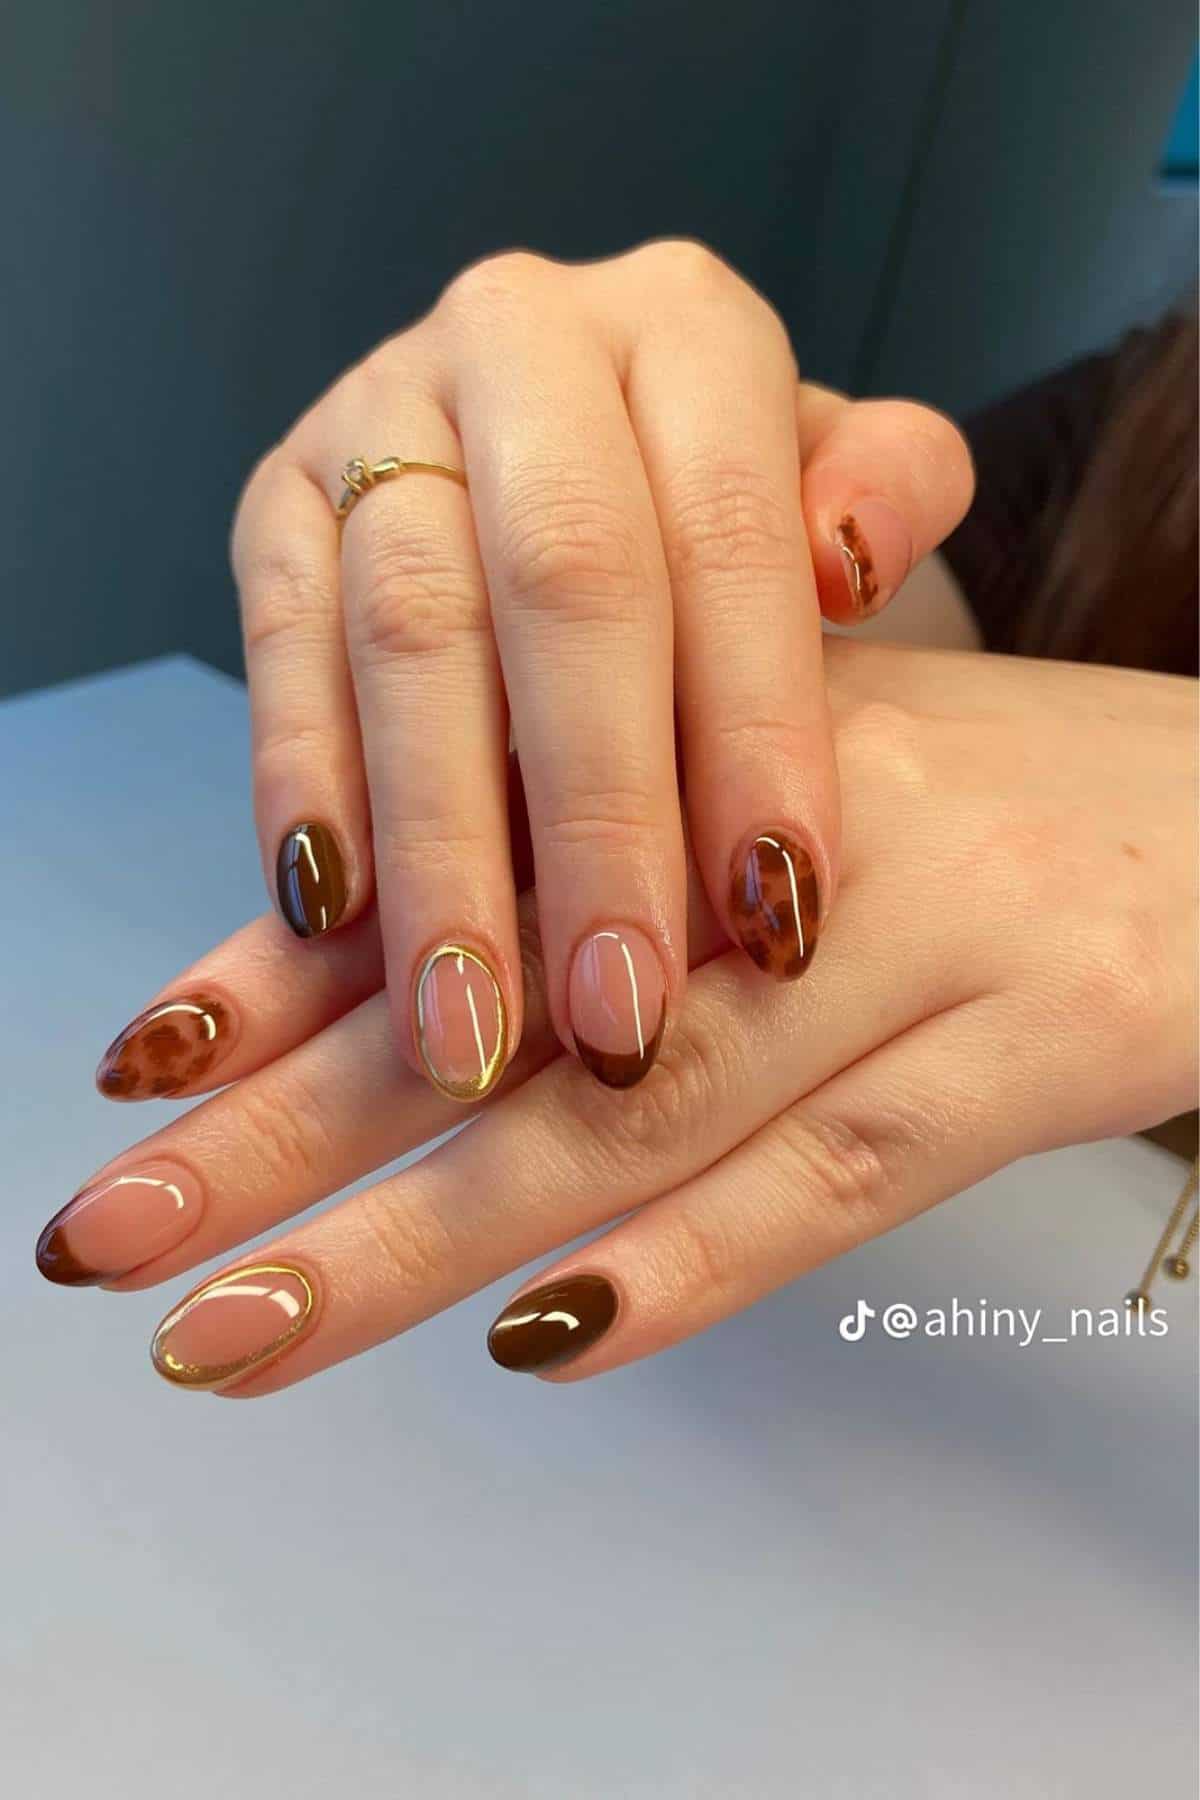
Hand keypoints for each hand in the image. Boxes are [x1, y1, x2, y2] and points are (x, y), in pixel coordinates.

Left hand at [39, 642, 1196, 1389]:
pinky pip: (838, 1173)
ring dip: (423, 1237)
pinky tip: (548, 1340)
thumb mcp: (782, 805)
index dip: (287, 980)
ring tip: (247, 1333)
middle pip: (506, 1008)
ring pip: (633, 1111)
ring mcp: (911, 946)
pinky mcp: (1027, 1046)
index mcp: (705, 762)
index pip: (459, 876)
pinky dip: (690, 1262)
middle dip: (285, 1132)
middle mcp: (781, 844)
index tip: (139, 1079)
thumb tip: (403, 969)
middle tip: (114, 1234)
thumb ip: (608, 874)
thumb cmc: (980, 820)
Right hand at [229, 238, 970, 1098]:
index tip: (776, 921)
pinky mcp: (277, 493)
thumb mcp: (841, 482)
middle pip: (559, 586)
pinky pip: (279, 648)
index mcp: (684, 323)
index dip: (753, 734)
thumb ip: (888, 496)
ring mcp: (379, 408)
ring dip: (439, 852)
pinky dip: (307, 790)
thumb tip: (847, 561)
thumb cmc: (728, 514)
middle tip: (618, 1018)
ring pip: (407, 634)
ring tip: (471, 1029)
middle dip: (592, 822)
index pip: (728, 535)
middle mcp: (520, 336)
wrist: (580, 443)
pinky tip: (332, 926)